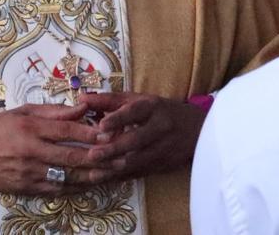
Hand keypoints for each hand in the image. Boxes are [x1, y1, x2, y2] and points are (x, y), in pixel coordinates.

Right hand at [0, 103, 109, 195]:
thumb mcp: (23, 112)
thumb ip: (55, 111)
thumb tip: (83, 107)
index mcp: (31, 128)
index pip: (67, 131)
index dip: (92, 133)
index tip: (112, 133)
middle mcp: (32, 151)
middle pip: (72, 156)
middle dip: (99, 157)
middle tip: (121, 156)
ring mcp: (30, 172)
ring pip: (68, 175)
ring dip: (93, 175)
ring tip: (113, 172)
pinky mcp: (27, 188)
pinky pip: (57, 188)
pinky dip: (76, 186)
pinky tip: (91, 183)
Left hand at [78, 92, 206, 180]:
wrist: (197, 129)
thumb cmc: (161, 111)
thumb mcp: (140, 100)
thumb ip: (110, 100)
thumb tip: (81, 98)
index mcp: (154, 107)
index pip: (135, 112)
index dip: (118, 118)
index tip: (101, 125)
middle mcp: (160, 127)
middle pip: (135, 140)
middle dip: (113, 149)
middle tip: (92, 155)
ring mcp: (163, 148)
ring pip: (137, 160)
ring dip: (115, 167)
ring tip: (94, 172)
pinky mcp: (163, 165)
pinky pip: (139, 173)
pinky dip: (121, 177)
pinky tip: (105, 179)